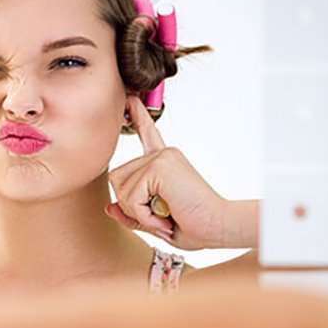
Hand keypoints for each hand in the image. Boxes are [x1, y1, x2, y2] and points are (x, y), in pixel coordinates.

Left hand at [105, 96, 247, 250]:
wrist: (219, 228)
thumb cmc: (194, 227)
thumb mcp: (155, 222)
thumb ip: (131, 214)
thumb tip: (108, 207)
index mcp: (164, 163)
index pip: (148, 136)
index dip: (138, 118)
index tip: (131, 99)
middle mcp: (162, 155)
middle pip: (116, 180)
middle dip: (130, 207)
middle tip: (161, 216)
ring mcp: (161, 157)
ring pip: (121, 190)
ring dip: (138, 213)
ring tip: (166, 216)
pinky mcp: (159, 165)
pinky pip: (131, 198)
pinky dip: (144, 216)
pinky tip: (166, 217)